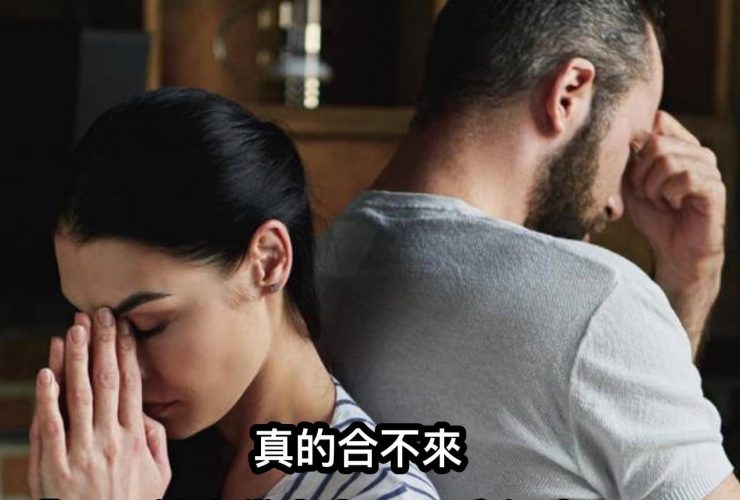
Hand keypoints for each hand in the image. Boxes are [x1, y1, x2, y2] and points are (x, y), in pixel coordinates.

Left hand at [28, 308, 170, 499]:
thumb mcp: (159, 477)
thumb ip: (156, 442)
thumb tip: (147, 414)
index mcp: (135, 438)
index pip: (132, 385)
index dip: (127, 353)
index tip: (124, 328)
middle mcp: (110, 439)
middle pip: (107, 381)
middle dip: (102, 344)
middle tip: (99, 314)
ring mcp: (82, 452)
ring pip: (79, 395)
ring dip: (76, 359)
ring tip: (73, 330)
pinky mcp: (55, 467)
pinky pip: (51, 425)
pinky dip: (48, 397)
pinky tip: (46, 372)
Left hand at [624, 111, 724, 353]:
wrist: (674, 251)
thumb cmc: (654, 216)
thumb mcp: (631, 184)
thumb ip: (627, 158)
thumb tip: (622, 136)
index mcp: (679, 145)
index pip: (658, 119)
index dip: (637, 143)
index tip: (633, 172)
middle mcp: (697, 151)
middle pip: (656, 142)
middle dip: (639, 173)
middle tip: (645, 194)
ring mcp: (709, 168)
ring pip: (668, 160)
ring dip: (653, 187)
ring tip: (658, 201)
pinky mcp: (715, 188)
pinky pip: (684, 178)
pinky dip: (669, 195)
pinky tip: (672, 205)